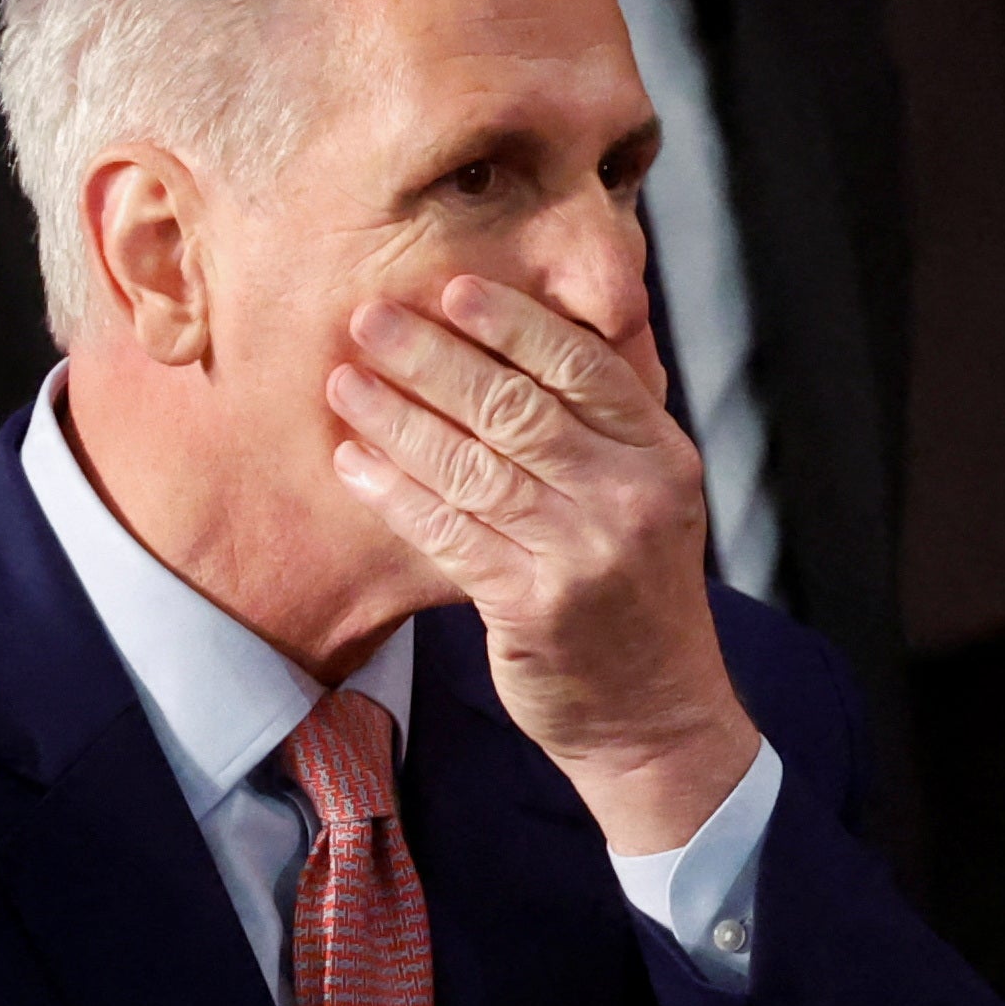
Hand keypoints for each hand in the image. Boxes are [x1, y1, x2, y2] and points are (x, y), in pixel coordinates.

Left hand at [327, 274, 759, 855]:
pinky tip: (355, 463)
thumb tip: (531, 336)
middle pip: (518, 407)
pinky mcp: (535, 606)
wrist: (657, 717)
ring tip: (344, 382)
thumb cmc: (637, 598)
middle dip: (434, 357)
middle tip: (371, 319)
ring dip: (398, 418)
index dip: (514, 323)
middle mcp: (629, 498)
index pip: (583, 369)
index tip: (453, 288)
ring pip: (474, 466)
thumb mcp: (651, 500)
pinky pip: (449, 533)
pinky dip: (395, 493)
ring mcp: (584, 553)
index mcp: (661, 458)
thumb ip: (605, 428)